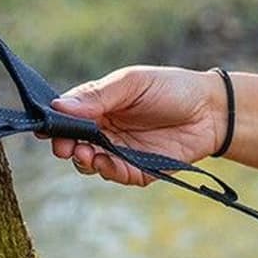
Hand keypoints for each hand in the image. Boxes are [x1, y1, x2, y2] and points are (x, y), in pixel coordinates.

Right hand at [47, 66, 226, 186]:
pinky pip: (117, 174)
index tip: (46, 129)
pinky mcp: (138, 168)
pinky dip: (108, 171)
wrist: (211, 110)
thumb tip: (60, 106)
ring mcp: (121, 150)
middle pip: (73, 143)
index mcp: (99, 105)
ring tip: (85, 153)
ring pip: (91, 162)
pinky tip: (106, 163)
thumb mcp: (132, 83)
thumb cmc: (171, 88)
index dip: (55, 124)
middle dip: (65, 146)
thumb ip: (97, 96)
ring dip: (84, 161)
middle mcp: (106, 130)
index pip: (67, 116)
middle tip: (65, 146)